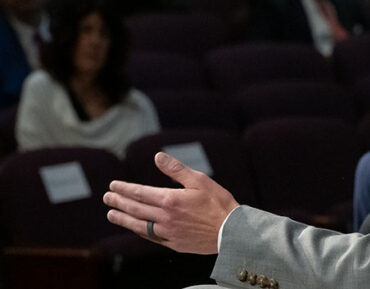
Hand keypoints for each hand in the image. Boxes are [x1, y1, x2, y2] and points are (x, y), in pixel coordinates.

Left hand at [104, 152, 238, 254]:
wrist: (231, 231)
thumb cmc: (218, 203)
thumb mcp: (200, 180)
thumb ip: (176, 169)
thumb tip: (157, 156)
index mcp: (170, 200)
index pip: (140, 193)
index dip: (125, 188)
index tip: (113, 185)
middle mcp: (165, 217)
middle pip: (135, 208)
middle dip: (119, 202)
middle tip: (107, 197)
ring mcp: (167, 232)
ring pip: (139, 225)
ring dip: (123, 218)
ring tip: (111, 214)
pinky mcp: (173, 243)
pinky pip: (150, 237)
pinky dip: (139, 231)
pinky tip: (135, 227)